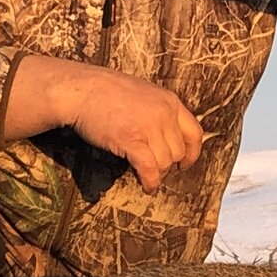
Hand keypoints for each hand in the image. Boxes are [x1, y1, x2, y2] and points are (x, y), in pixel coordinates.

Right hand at [5, 58, 203, 192]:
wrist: (80, 89)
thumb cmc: (106, 92)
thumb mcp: (144, 94)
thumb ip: (159, 111)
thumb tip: (166, 137)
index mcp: (170, 101)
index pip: (195, 133)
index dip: (192, 153)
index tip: (184, 163)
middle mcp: (164, 113)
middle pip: (178, 152)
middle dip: (167, 165)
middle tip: (154, 169)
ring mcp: (149, 126)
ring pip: (165, 163)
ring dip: (156, 173)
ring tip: (145, 174)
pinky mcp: (131, 140)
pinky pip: (150, 169)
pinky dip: (150, 182)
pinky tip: (147, 186)